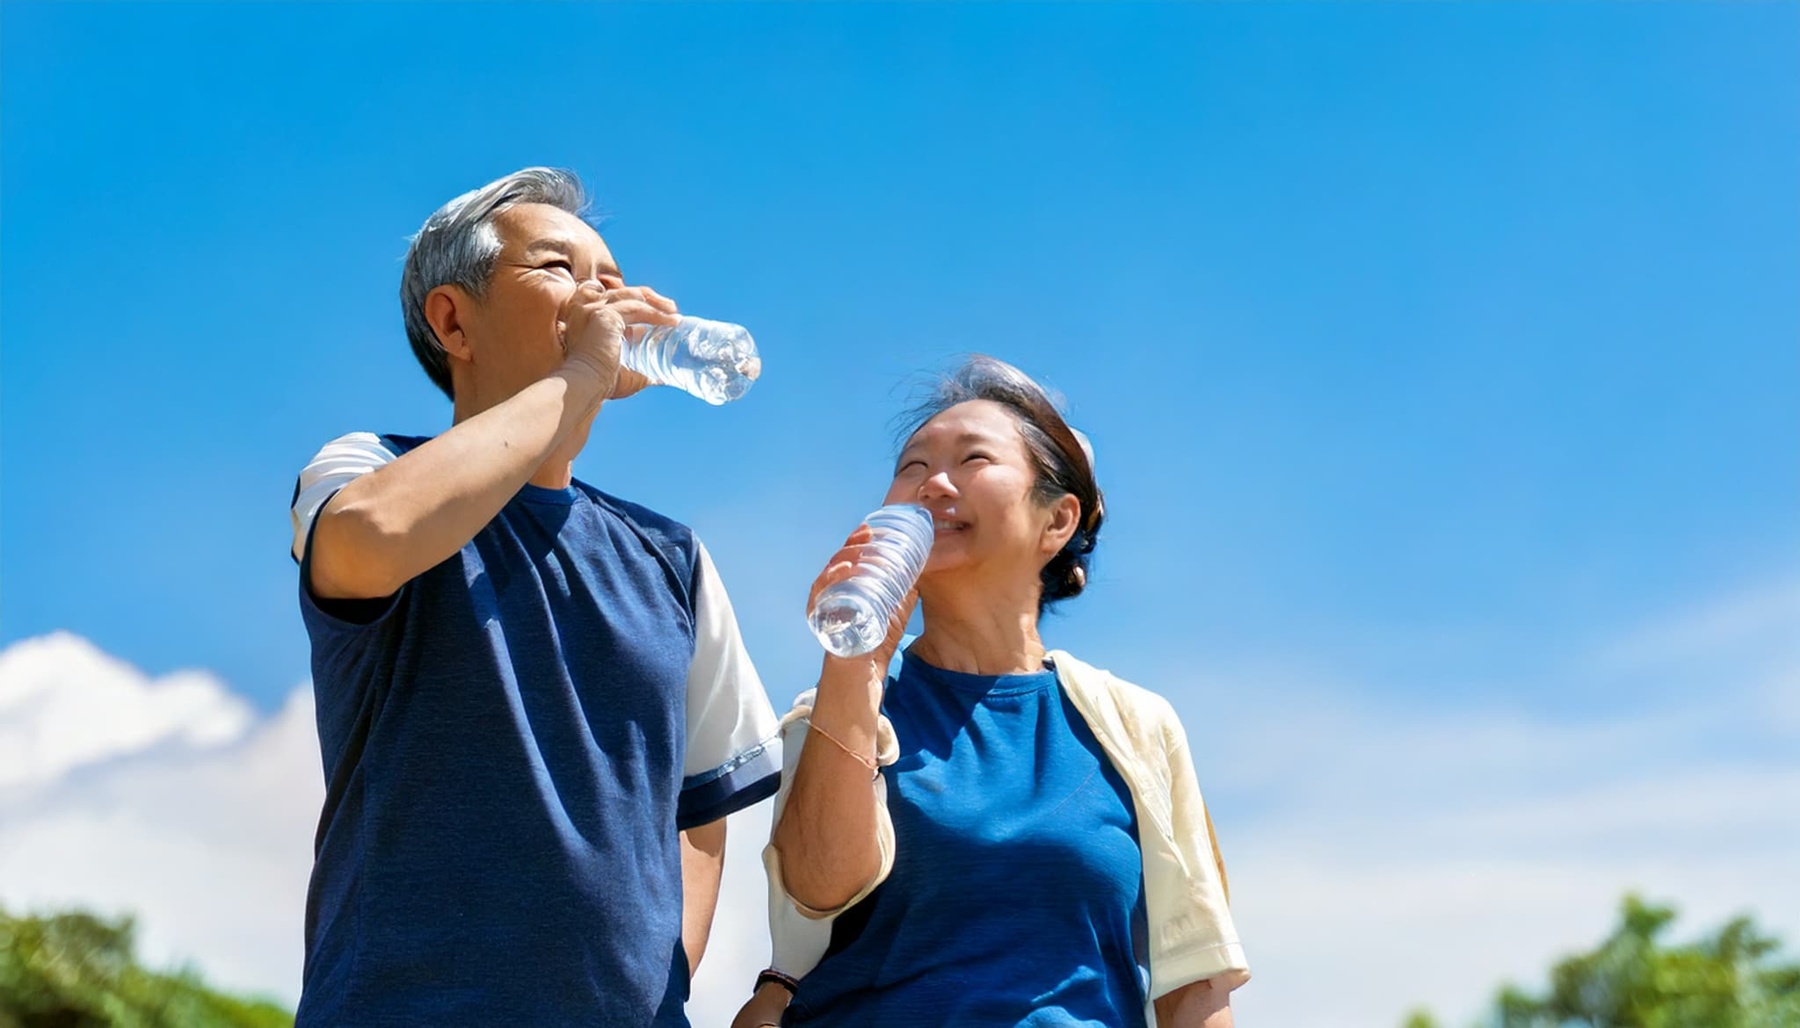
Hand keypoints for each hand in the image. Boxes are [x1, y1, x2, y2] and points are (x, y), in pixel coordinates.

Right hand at [556, 281, 678, 399]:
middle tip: (671, 308)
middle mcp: (588, 310)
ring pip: (631, 296)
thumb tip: (660, 378)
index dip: (639, 306)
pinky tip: (670, 320)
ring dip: (655, 303)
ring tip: (674, 311)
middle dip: (649, 298)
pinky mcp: (604, 313)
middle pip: (623, 294)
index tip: (660, 315)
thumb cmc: (600, 383)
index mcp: (589, 321)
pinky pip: (636, 308)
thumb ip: (639, 370)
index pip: (617, 305)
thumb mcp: (623, 371)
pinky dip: (656, 313)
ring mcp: (594, 309)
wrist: (586, 384)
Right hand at [807, 525, 917, 689]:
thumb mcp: (896, 613)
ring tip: (860, 549)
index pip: (850, 558)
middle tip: (868, 535)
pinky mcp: (820, 617)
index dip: (858, 541)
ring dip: (844, 557)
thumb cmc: (877, 640)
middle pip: (839, 560)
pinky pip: (820, 594)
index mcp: (849, 587)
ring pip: (829, 572)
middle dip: (852, 544)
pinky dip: (830, 579)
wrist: (866, 671)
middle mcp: (834, 592)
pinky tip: (845, 570)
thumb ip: (904, 594)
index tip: (870, 529)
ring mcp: (825, 604)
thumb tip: (920, 573)